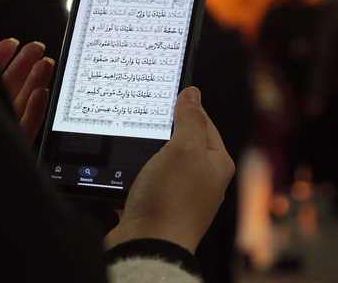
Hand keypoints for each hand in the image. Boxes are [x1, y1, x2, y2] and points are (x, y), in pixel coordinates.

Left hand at [0, 39, 54, 144]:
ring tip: (46, 64)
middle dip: (24, 65)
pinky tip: (41, 93)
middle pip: (8, 88)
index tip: (12, 42)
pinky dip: (35, 111)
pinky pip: (26, 129)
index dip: (0, 57)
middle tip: (38, 47)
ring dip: (34, 82)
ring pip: (21, 104)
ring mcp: (1, 132)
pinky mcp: (13, 147)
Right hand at [104, 87, 234, 253]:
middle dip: (161, 127)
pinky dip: (132, 171)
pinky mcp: (156, 205)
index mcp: (216, 162)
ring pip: (160, 159)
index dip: (185, 105)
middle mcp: (200, 179)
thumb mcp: (184, 148)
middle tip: (143, 112)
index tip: (165, 91)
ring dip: (144, 150)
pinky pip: (143, 179)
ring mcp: (178, 193)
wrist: (147, 246)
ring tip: (129, 138)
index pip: (203, 122)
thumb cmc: (171, 200)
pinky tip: (121, 166)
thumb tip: (193, 93)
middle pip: (181, 140)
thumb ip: (190, 119)